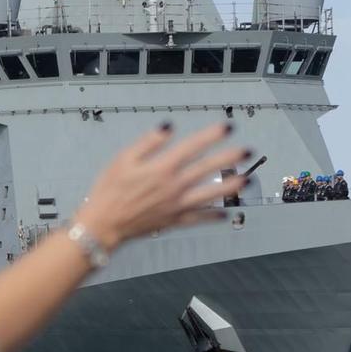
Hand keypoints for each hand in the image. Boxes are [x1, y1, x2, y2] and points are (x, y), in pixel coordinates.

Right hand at [72, 122, 251, 251]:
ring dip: (231, 187)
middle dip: (230, 159)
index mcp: (162, 167)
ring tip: (247, 180)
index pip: (193, 147)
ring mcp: (176, 205)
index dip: (212, 135)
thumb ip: (148, 142)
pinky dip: (213, 217)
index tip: (228, 127)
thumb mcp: (123, 159)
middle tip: (247, 152)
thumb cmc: (109, 191)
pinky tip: (225, 213)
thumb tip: (168, 127)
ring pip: (210, 195)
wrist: (102, 224)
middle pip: (208, 169)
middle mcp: (174, 186)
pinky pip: (198, 219)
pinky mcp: (174, 221)